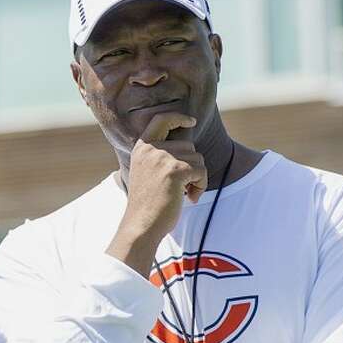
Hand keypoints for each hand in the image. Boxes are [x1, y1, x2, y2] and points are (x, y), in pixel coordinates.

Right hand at [124, 112, 206, 240]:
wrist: (141, 225)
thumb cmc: (147, 205)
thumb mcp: (147, 173)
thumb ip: (160, 157)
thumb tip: (189, 149)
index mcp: (142, 148)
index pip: (161, 119)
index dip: (178, 117)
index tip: (190, 121)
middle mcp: (151, 149)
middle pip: (188, 145)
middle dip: (192, 166)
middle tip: (184, 187)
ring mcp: (163, 158)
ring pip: (197, 158)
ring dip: (198, 178)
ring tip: (186, 194)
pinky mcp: (176, 170)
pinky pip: (201, 170)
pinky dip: (201, 185)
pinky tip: (190, 198)